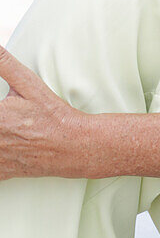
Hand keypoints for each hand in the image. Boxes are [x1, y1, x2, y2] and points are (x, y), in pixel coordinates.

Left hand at [0, 44, 89, 179]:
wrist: (74, 145)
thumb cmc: (52, 115)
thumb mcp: (28, 84)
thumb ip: (5, 64)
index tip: (4, 104)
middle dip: (1, 118)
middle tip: (10, 114)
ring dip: (0, 136)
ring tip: (11, 126)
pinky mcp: (3, 172)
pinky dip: (2, 154)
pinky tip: (9, 144)